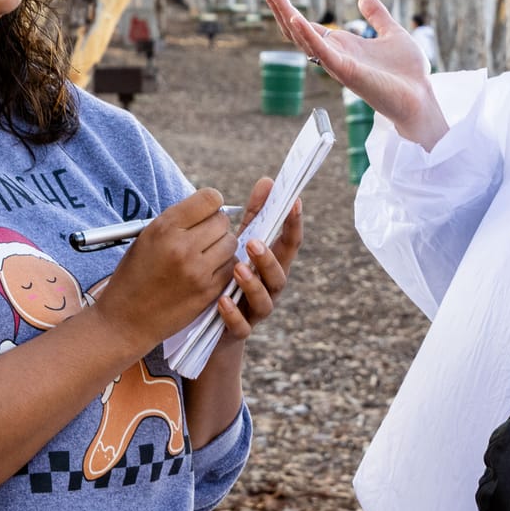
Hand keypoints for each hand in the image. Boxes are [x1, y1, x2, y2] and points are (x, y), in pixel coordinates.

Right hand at [93, 188, 239, 352]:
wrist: (125, 319)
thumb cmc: (135, 275)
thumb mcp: (146, 238)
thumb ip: (178, 221)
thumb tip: (211, 207)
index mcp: (164, 228)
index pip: (210, 198)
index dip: (211, 203)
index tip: (206, 211)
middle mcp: (182, 247)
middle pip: (223, 221)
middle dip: (216, 226)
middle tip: (204, 236)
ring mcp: (197, 271)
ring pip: (231, 243)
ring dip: (222, 246)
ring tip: (205, 254)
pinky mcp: (208, 291)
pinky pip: (231, 267)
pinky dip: (223, 266)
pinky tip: (207, 271)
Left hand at [211, 176, 303, 343]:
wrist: (215, 327)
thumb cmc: (233, 275)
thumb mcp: (244, 244)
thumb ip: (257, 214)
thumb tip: (268, 180)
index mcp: (273, 265)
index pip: (290, 244)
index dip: (294, 224)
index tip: (294, 202)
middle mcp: (270, 288)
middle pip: (280, 274)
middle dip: (269, 258)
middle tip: (253, 242)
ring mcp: (256, 311)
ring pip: (264, 301)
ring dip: (253, 285)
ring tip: (238, 269)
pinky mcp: (239, 331)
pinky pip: (241, 327)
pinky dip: (233, 315)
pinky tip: (221, 301)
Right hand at [257, 0, 448, 149]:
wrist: (421, 98)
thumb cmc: (408, 73)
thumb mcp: (393, 34)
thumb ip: (377, 17)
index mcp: (341, 45)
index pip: (306, 24)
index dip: (288, 5)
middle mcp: (333, 54)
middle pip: (296, 28)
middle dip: (278, 5)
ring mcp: (336, 64)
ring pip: (302, 37)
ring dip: (285, 13)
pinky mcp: (346, 72)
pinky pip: (321, 52)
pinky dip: (307, 35)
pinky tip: (295, 18)